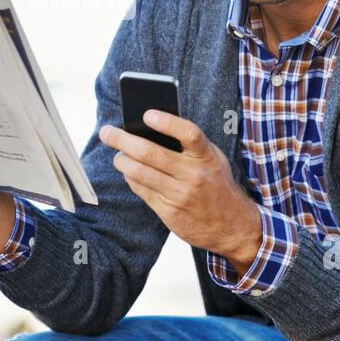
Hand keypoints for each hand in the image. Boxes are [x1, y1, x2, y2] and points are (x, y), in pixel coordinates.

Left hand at [98, 111, 260, 266]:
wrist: (233, 226)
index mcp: (207, 157)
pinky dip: (131, 179)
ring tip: (117, 155)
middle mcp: (194, 175)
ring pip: (140, 173)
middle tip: (106, 132)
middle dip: (123, 140)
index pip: (188, 133)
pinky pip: (142, 191)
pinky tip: (128, 173)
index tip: (147, 114)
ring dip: (122, 161)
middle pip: (151, 153)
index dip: (167, 122)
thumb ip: (189, 146)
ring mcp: (180, 195)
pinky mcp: (169, 212)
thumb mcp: (212, 161)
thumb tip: (151, 128)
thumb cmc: (217, 185)